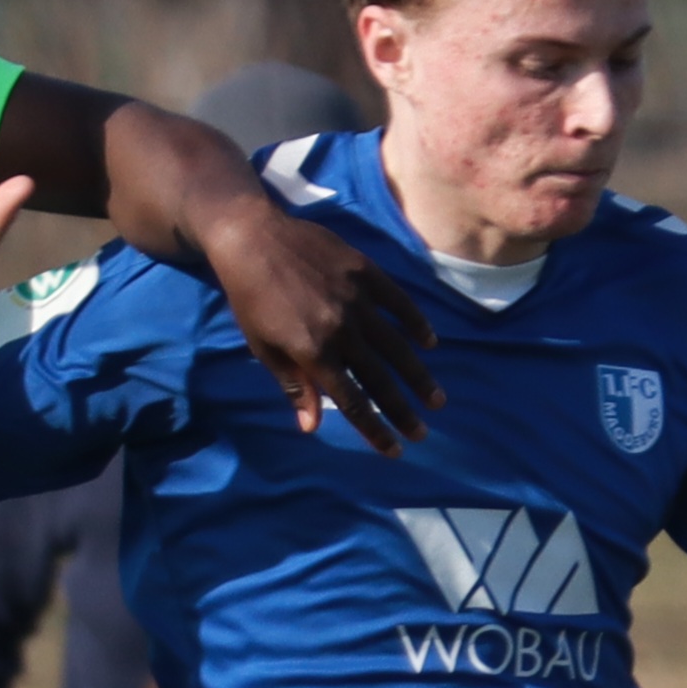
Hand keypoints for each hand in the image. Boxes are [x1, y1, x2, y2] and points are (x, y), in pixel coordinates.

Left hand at [184, 185, 445, 452]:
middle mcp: (340, 329)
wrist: (251, 237)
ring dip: (419, 376)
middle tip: (422, 433)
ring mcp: (356, 298)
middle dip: (402, 411)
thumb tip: (311, 427)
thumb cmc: (250, 298)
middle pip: (380, 380)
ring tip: (436, 400)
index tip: (393, 450)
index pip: (352, 402)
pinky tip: (429, 343)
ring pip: (396, 346)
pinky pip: (398, 302)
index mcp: (313, 352)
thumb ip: (293, 386)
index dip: (374, 430)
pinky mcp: (364, 271)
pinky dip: (416, 323)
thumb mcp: (263, 347)